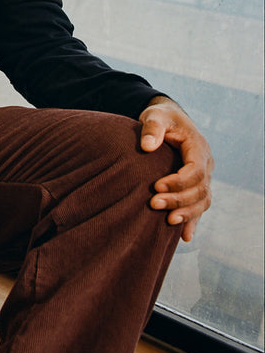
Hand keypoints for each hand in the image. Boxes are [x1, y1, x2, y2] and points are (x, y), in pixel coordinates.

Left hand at [139, 96, 213, 241]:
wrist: (167, 120)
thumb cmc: (161, 117)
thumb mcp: (155, 115)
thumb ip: (151, 128)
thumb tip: (147, 147)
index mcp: (198, 147)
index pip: (196, 171)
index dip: (179, 182)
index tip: (156, 186)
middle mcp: (205, 164)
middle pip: (200, 189)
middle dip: (178, 199)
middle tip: (153, 203)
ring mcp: (202, 177)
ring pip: (202, 201)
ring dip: (187, 213)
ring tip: (167, 221)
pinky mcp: (194, 186)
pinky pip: (198, 206)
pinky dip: (193, 221)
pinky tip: (185, 236)